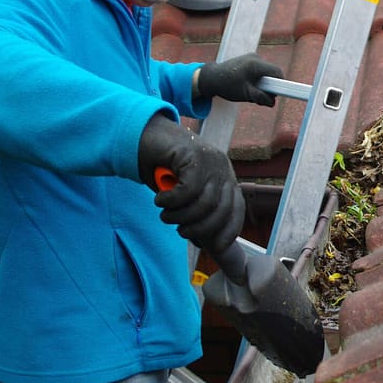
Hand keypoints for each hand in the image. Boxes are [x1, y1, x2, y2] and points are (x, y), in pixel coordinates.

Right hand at [137, 114, 243, 254]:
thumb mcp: (185, 194)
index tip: (215, 246)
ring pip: (204, 202)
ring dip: (181, 216)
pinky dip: (171, 201)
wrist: (145, 136)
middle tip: (180, 231)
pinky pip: (188, 190)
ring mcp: (210, 159)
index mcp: (224, 177)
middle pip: (222, 209)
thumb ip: (196, 212)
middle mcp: (222, 168)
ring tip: (165, 215)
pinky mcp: (194, 154)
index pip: (236, 208)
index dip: (229, 229)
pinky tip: (160, 199)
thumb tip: (204, 241)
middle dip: (200, 228)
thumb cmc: (164, 169)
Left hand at [197, 53, 283, 105]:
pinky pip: (260, 71)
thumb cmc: (226, 86)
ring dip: (263, 84)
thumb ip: (261, 98)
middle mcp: (256, 58)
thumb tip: (273, 102)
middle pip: (272, 73)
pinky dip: (258, 80)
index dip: (281, 84)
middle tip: (261, 97)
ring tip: (251, 92)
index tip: (279, 94)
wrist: (210, 77)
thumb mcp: (246, 94)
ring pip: (266, 73)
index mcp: (255, 65)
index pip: (277, 72)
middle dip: (270, 86)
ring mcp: (252, 58)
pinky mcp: (249, 60)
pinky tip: (249, 86)